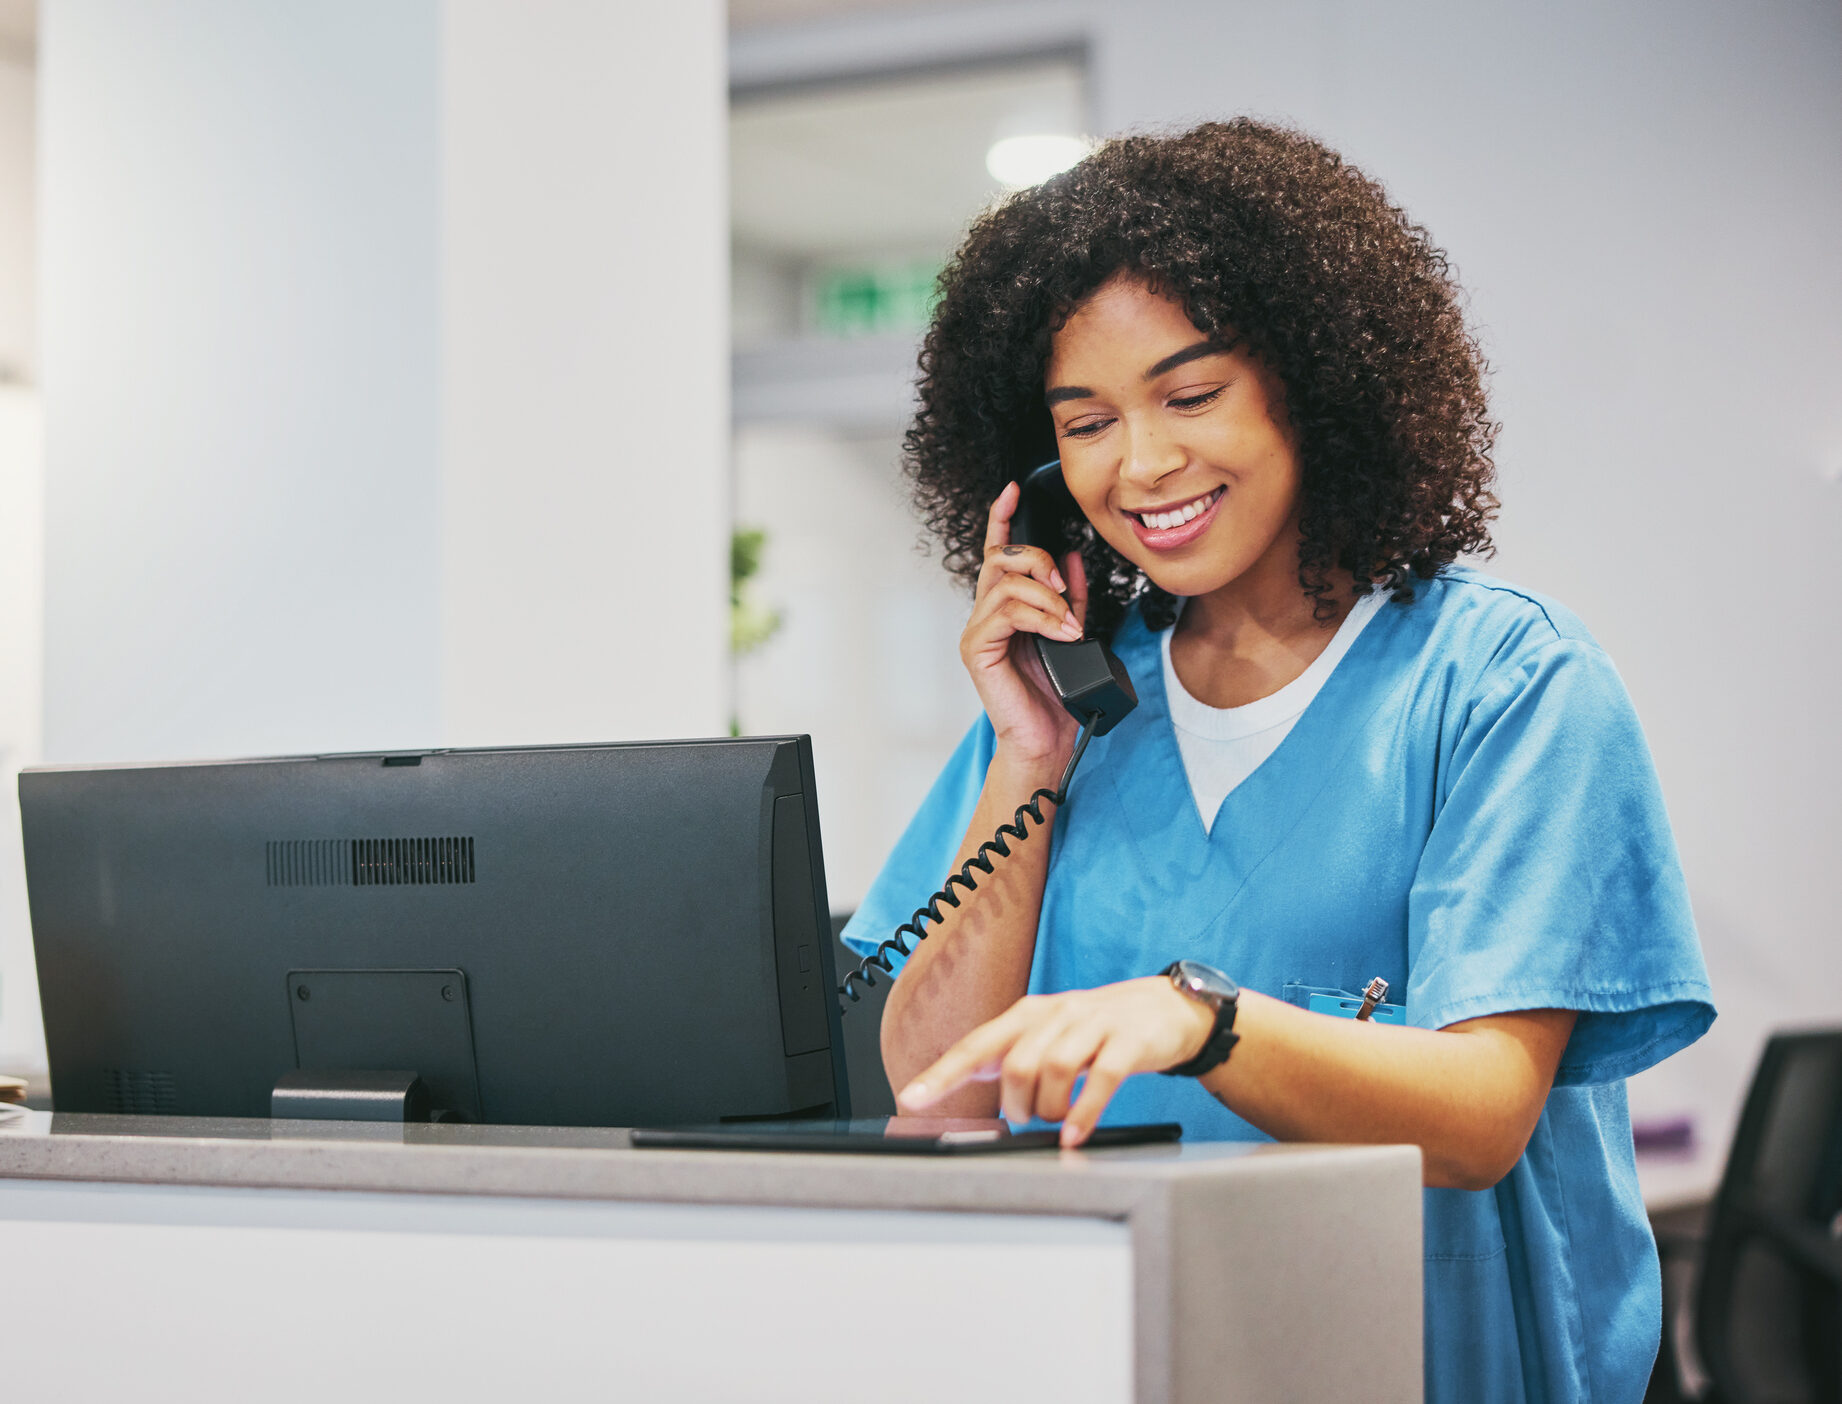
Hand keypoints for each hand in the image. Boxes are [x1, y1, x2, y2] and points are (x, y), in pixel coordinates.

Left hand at [895, 977, 1214, 1146]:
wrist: (1165, 1009)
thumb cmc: (1098, 1029)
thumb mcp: (1049, 1035)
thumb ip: (1009, 1054)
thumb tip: (960, 1080)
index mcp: (1028, 1015)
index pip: (976, 1045)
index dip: (942, 1074)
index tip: (912, 1099)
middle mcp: (1056, 1014)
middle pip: (1016, 1064)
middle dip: (1016, 1105)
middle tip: (1028, 1118)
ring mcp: (1094, 1025)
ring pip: (1054, 1070)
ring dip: (1050, 1109)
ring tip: (1057, 1122)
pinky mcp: (1128, 1042)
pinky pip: (1101, 1079)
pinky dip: (1084, 1112)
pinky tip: (1076, 1134)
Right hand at [960, 482, 1090, 768]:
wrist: (1048, 740)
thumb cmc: (1057, 695)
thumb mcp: (1073, 632)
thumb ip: (1072, 597)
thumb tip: (1072, 558)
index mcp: (1006, 607)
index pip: (998, 552)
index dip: (1001, 518)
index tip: (1012, 490)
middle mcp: (987, 614)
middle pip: (1003, 559)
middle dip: (1037, 561)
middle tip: (1066, 589)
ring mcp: (979, 631)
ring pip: (1007, 584)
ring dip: (1047, 598)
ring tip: (1070, 625)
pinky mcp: (978, 649)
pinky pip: (1006, 613)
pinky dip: (1040, 617)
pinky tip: (1060, 633)